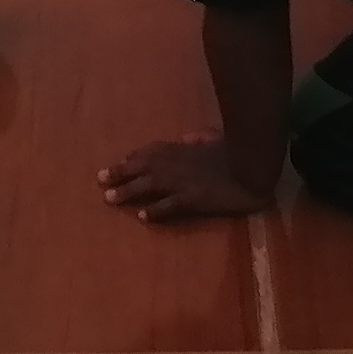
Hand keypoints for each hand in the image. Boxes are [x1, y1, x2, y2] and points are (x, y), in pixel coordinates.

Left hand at [99, 135, 271, 221]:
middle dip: (119, 173)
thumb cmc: (237, 148)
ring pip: (148, 186)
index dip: (134, 158)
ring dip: (128, 191)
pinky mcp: (193, 198)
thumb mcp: (216, 136)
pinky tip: (143, 217)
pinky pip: (170, 205)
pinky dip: (156, 210)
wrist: (252, 163)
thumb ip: (200, 137)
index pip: (151, 151)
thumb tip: (187, 138)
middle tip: (99, 180)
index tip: (120, 162)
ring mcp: (183, 181)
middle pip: (141, 168)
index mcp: (182, 149)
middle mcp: (176, 164)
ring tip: (109, 199)